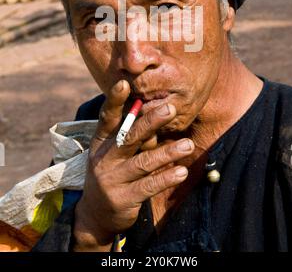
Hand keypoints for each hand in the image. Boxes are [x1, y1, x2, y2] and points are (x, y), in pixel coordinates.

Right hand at [73, 79, 193, 250]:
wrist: (95, 214)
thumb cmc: (112, 172)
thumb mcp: (114, 151)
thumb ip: (132, 134)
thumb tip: (155, 108)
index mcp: (101, 141)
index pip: (107, 118)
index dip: (114, 101)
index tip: (124, 84)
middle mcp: (103, 158)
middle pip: (129, 137)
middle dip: (150, 122)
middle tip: (171, 108)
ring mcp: (111, 180)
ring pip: (143, 162)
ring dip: (167, 152)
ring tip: (188, 144)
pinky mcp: (123, 199)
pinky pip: (148, 187)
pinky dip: (166, 178)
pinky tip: (181, 171)